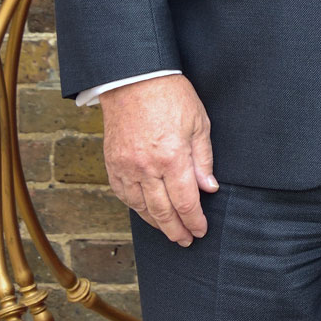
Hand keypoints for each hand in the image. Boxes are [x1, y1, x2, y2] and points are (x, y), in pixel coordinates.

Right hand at [100, 74, 216, 246]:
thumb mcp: (199, 123)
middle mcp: (146, 168)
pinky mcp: (112, 164)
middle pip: (162, 211)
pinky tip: (146, 212)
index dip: (194, 220)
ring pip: (141, 207)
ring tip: (169, 231)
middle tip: (186, 240)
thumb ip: (203, 159)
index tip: (200, 231)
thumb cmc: (171, 96)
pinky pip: (124, 195)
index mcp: (172, 157)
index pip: (186, 201)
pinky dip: (136, 208)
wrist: (133, 80)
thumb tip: (209, 188)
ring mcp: (126, 167)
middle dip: (176, 229)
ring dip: (156, 223)